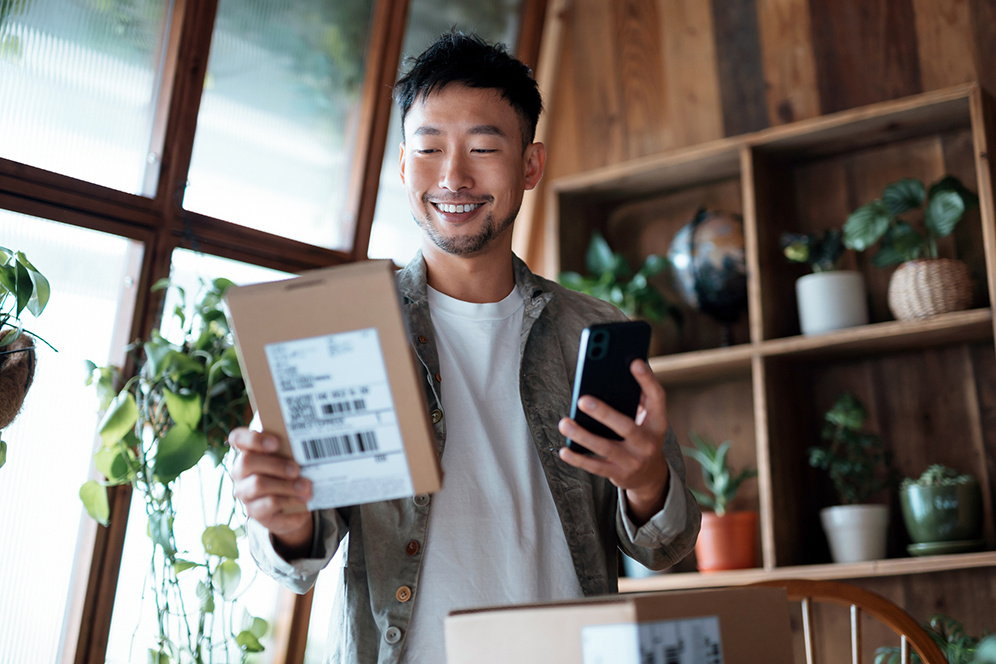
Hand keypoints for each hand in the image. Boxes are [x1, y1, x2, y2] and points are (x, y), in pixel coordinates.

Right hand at [229, 427, 313, 556]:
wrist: (294, 505)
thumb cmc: (290, 473)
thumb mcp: (290, 459)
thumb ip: (290, 450)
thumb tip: (308, 446)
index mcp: (247, 451)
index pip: (237, 438)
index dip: (253, 438)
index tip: (276, 442)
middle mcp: (240, 471)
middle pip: (247, 461)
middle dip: (275, 464)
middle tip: (297, 470)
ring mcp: (245, 492)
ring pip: (259, 484)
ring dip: (286, 485)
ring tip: (306, 486)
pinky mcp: (254, 511)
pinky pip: (270, 503)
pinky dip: (290, 499)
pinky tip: (304, 498)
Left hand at [557, 359, 669, 524]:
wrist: (650, 476)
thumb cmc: (641, 436)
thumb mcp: (647, 419)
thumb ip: (636, 398)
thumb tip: (614, 373)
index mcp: (657, 423)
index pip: (657, 398)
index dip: (647, 380)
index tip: (634, 362)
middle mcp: (647, 443)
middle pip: (626, 427)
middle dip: (604, 413)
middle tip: (582, 399)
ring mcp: (633, 461)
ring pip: (606, 448)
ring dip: (583, 436)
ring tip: (564, 423)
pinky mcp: (618, 474)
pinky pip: (595, 467)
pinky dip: (578, 459)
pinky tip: (564, 450)